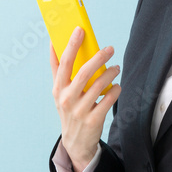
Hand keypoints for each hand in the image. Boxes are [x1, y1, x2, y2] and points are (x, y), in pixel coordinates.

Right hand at [49, 26, 121, 171]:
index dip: (70, 45)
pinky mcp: (93, 120)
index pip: (63, 63)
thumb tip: (54, 43)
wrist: (75, 142)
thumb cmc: (69, 109)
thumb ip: (58, 70)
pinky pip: (108, 99)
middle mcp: (67, 99)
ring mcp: (80, 110)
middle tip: (109, 48)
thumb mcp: (59, 92)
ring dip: (110, 73)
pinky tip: (117, 86)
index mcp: (58, 88)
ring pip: (99, 85)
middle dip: (98, 57)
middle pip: (83, 72)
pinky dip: (115, 90)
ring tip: (116, 68)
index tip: (79, 30)